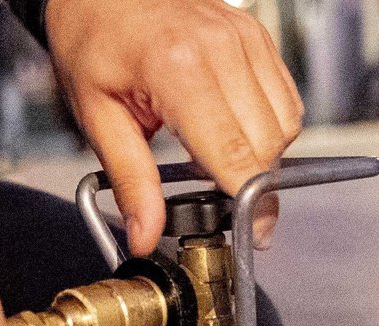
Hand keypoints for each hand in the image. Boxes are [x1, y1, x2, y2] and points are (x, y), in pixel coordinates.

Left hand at [47, 0, 302, 255]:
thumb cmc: (92, 40)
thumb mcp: (97, 117)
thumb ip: (131, 182)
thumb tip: (145, 236)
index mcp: (179, 70)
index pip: (237, 155)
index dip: (249, 203)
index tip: (250, 235)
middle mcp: (222, 49)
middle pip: (269, 145)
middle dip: (253, 184)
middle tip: (221, 203)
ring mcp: (245, 38)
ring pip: (285, 124)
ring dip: (262, 155)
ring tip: (216, 159)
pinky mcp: (256, 36)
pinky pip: (285, 98)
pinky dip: (268, 126)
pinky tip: (230, 130)